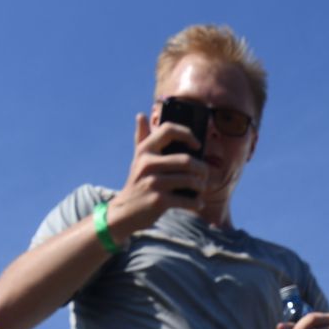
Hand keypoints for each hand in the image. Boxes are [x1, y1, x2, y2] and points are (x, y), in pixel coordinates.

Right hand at [108, 113, 211, 234]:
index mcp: (145, 150)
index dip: (187, 134)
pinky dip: (197, 202)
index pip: (169, 130)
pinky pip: (187, 200)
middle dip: (201, 169)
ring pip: (190, 180)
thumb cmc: (137, 183)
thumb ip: (141, 138)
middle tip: (204, 174)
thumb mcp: (137, 160)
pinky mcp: (159, 201)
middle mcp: (147, 164)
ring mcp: (153, 183)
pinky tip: (197, 203)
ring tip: (201, 188)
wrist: (124, 212)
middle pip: (187, 160)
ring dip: (201, 186)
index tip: (197, 145)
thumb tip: (141, 115)